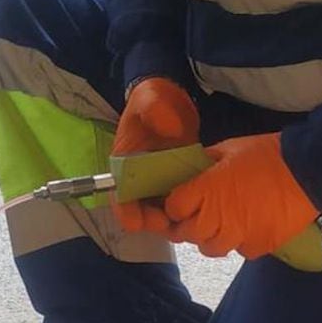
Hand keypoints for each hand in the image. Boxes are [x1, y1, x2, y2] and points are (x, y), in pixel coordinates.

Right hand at [112, 77, 198, 234]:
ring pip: (159, 209)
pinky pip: (178, 200)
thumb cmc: (153, 99)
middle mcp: (138, 176)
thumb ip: (155, 110)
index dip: (128, 211)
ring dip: (170, 219)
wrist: (170, 98)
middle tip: (173, 224)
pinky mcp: (175, 178)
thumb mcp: (150, 98)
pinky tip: (201, 210)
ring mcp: (157, 179)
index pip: (120, 193)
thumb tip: (169, 130)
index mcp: (124, 162)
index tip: (143, 220)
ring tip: (189, 221)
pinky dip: (185, 208)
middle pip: (139, 208)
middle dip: (153, 221)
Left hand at [165, 133, 318, 258]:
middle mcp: (217, 217)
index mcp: (206, 190)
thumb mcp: (230, 147)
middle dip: (186, 224)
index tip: (179, 201)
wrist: (308, 171)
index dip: (174, 205)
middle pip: (187, 233)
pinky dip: (239, 241)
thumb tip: (193, 167)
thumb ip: (206, 161)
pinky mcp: (259, 246)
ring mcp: (238, 236)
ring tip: (219, 224)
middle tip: (194, 215)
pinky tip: (246, 227)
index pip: (174, 208)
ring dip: (209, 237)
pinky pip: (240, 250)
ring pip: (210, 248)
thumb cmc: (267, 154)